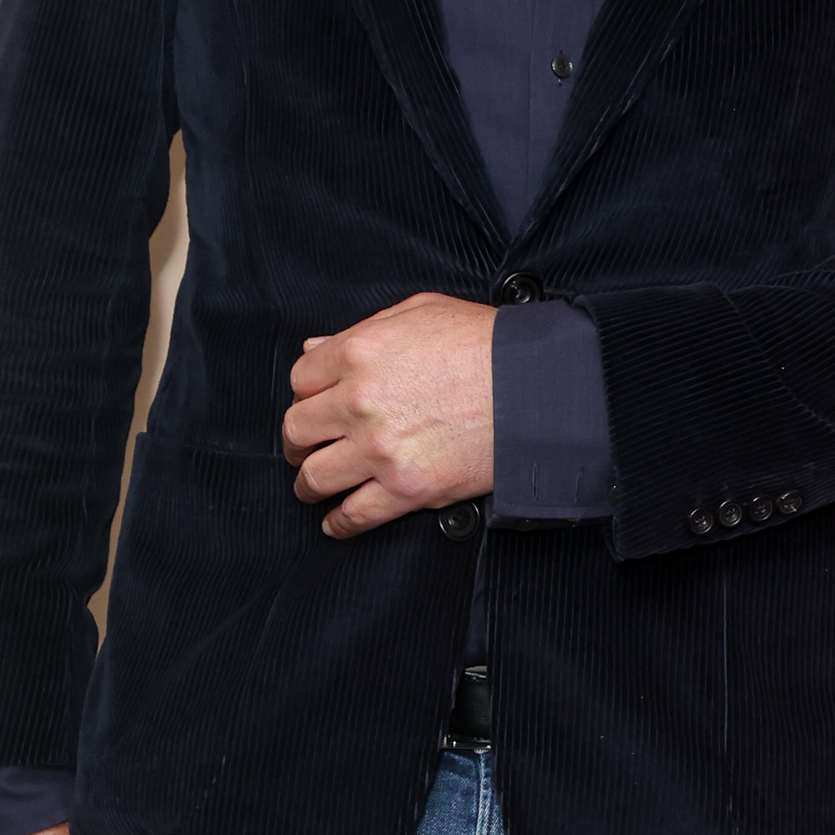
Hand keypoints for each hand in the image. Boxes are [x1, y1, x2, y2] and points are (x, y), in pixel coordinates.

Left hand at [283, 291, 495, 537]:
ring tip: (315, 486)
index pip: (301, 378)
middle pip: (298, 430)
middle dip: (299, 441)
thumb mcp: (422, 311)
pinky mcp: (406, 488)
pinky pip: (353, 515)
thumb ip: (364, 330)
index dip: (305, 393)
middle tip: (306, 447)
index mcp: (360, 352)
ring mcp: (380, 449)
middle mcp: (360, 401)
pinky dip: (339, 523)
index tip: (313, 404)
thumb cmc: (488, 345)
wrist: (537, 386)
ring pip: (314, 477)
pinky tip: (337, 521)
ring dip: (310, 483)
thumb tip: (318, 350)